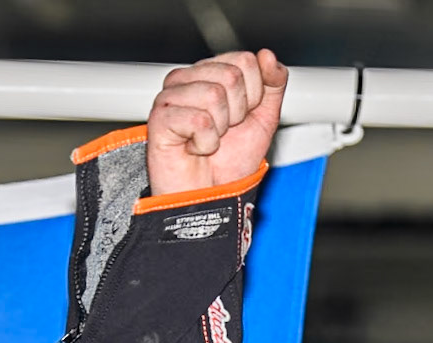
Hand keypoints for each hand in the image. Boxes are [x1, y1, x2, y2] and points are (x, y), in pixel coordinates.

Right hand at [147, 49, 286, 195]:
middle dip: (239, 112)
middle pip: (231, 76)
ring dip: (221, 129)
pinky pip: (199, 119)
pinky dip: (206, 142)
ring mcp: (170, 97)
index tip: (243, 117)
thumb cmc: (231, 161)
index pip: (246, 61)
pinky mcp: (159, 118)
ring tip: (209, 140)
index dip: (255, 95)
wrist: (212, 195)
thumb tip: (269, 57)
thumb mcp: (264, 120)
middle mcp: (188, 80)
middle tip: (225, 131)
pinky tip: (195, 148)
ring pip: (214, 95)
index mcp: (211, 74)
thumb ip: (272, 86)